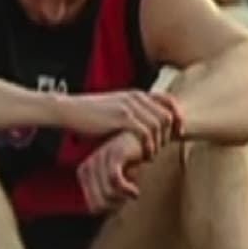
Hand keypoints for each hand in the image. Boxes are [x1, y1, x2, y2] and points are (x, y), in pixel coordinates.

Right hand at [57, 90, 182, 158]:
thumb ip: (131, 114)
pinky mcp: (122, 117)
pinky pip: (146, 132)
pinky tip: (144, 155)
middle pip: (167, 115)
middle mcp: (136, 97)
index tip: (178, 132)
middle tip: (161, 149)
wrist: (69, 110)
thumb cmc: (90, 115)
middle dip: (168, 134)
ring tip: (151, 155)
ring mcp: (130, 106)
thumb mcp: (114, 109)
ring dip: (158, 143)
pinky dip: (149, 146)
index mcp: (136, 94)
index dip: (177, 116)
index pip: (168, 101)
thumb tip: (145, 129)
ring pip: (159, 125)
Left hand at [77, 131, 143, 212]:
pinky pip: (115, 181)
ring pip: (108, 194)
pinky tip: (135, 192)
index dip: (111, 210)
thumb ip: (105, 196)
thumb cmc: (130, 163)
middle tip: (128, 199)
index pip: (94, 207)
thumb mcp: (115, 181)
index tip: (123, 202)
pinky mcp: (115, 154)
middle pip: (100, 203)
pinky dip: (127, 191)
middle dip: (116, 206)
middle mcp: (89, 165)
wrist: (143, 139)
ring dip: (124, 198)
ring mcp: (100, 159)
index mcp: (85, 173)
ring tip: (133, 192)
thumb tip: (100, 212)